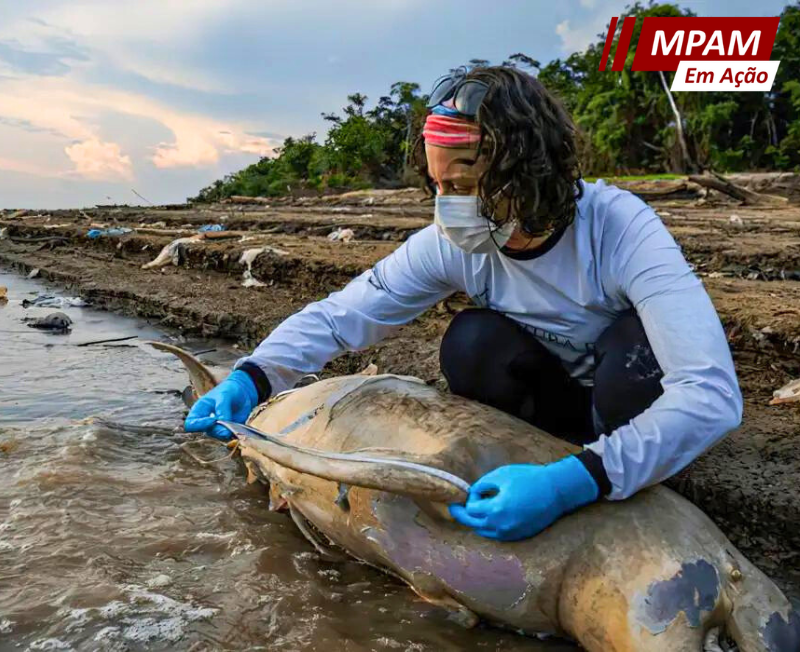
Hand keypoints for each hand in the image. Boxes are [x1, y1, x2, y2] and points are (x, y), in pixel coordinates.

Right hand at [184, 370, 257, 440]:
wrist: (242, 391)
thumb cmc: (228, 390)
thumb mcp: (224, 396)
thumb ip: (222, 409)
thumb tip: (223, 425)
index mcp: (199, 410)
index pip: (191, 424)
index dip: (199, 425)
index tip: (213, 420)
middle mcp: (206, 421)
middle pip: (207, 431)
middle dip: (218, 430)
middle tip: (228, 427)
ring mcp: (217, 426)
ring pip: (219, 435)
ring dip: (227, 432)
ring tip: (235, 425)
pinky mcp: (228, 429)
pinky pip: (230, 435)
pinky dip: (235, 433)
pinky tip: (239, 427)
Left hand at [449, 457, 598, 540]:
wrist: (556, 491)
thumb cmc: (529, 478)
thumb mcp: (501, 474)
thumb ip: (483, 484)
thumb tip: (473, 493)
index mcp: (496, 509)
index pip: (471, 510)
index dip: (470, 499)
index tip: (474, 491)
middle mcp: (501, 525)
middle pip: (473, 524)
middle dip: (462, 515)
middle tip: (454, 508)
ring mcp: (511, 533)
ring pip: (484, 532)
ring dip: (476, 522)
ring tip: (474, 511)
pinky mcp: (519, 536)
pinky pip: (497, 535)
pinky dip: (489, 527)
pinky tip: (489, 517)